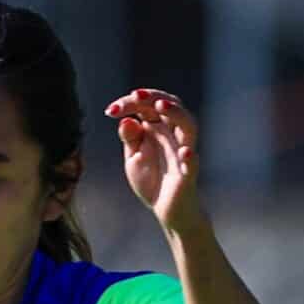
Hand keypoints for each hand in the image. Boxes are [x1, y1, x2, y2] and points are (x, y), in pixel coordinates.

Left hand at [106, 88, 203, 235]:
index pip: (147, 106)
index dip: (130, 103)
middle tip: (135, 95)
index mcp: (158, 128)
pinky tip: (184, 154)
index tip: (110, 110)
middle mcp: (173, 134)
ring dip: (176, 113)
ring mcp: (183, 150)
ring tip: (161, 105)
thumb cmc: (151, 178)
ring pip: (188, 124)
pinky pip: (193, 162)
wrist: (165, 208)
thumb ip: (130, 138)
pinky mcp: (189, 172)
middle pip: (171, 105)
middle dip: (153, 97)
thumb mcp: (134, 157)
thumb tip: (126, 120)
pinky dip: (189, 157)